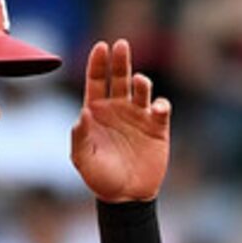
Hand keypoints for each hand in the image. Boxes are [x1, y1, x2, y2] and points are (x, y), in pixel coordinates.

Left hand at [70, 39, 169, 203]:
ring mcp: (138, 116)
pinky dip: (160, 105)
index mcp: (97, 110)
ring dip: (142, 82)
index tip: (101, 47)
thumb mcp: (83, 159)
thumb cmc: (101, 178)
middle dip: (121, 60)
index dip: (99, 62)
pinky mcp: (157, 128)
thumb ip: (80, 136)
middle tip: (122, 45)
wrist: (126, 198)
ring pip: (142, 89)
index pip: (97, 79)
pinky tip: (156, 108)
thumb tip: (83, 113)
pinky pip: (161, 109)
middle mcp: (118, 108)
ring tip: (140, 82)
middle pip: (120, 77)